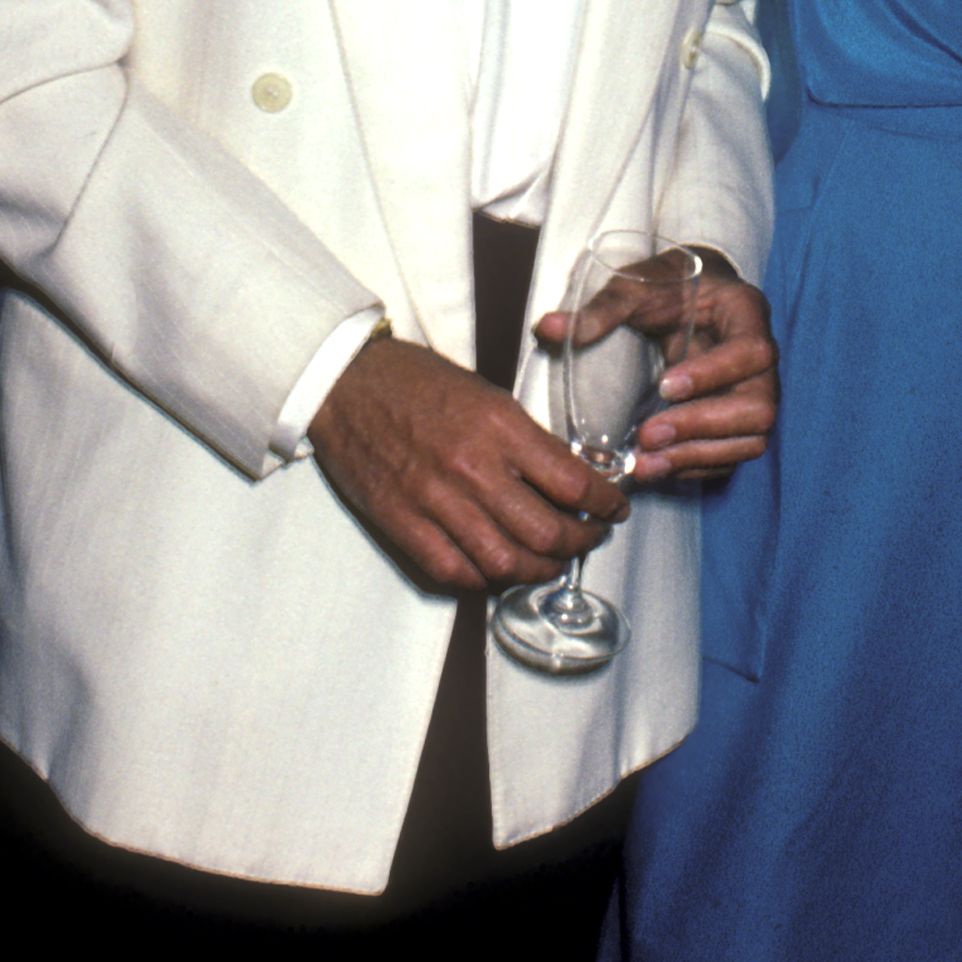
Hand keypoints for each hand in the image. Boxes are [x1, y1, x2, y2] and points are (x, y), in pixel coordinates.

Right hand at [310, 332, 626, 593]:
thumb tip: (566, 478)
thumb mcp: (486, 394)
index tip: (615, 508)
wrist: (346, 382)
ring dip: (539, 568)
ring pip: (506, 561)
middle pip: (547, 532)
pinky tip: (500, 568)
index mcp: (499, 427)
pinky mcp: (403, 523)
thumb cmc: (416, 382)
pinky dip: (485, 578)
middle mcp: (472, 468)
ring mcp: (435, 501)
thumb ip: (525, 440)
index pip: (573, 482)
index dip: (605, 503)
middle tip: (591, 536)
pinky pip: (456, 571)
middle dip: (581, 542)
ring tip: (552, 560)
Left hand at [535, 268, 778, 481]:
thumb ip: (603, 308)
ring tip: (646, 464)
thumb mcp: (639, 286)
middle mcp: (762, 363)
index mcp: (746, 316)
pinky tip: (656, 468)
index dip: (713, 374)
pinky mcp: (738, 424)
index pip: (752, 353)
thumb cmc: (671, 287)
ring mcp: (754, 396)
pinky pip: (731, 457)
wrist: (692, 298)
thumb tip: (550, 328)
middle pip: (759, 408)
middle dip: (703, 427)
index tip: (665, 385)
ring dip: (697, 456)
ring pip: (750, 440)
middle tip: (649, 436)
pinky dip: (695, 468)